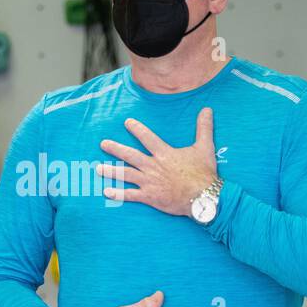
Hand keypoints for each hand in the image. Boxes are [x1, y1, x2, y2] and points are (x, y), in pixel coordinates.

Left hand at [96, 109, 217, 217]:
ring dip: (111, 171)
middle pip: (130, 155)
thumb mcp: (205, 147)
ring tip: (98, 168)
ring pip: (126, 174)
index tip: (127, 123)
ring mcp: (150, 182)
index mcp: (164, 153)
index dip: (136, 129)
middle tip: (103, 144)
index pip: (147, 138)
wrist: (204, 196)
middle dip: (115, 148)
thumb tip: (207, 109)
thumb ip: (203, 128)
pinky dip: (118, 194)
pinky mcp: (150, 197)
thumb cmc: (204, 172)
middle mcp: (153, 166)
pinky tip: (106, 192)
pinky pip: (130, 195)